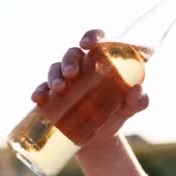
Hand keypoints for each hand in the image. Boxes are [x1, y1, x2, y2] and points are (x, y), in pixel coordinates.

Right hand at [30, 29, 149, 144]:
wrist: (99, 138)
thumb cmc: (116, 114)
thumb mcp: (129, 108)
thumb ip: (138, 101)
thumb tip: (138, 91)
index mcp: (101, 61)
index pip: (96, 40)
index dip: (92, 36)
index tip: (88, 44)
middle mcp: (81, 66)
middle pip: (72, 54)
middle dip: (70, 61)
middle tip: (72, 74)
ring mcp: (65, 80)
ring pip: (55, 69)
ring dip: (54, 75)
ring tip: (58, 89)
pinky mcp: (53, 96)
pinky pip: (43, 88)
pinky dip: (39, 91)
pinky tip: (37, 99)